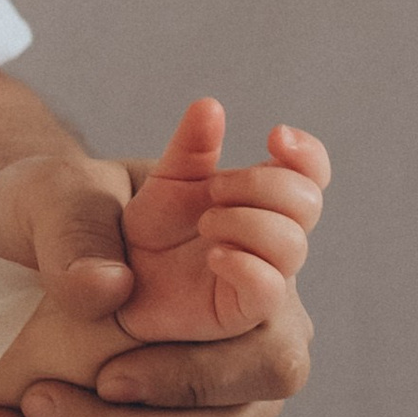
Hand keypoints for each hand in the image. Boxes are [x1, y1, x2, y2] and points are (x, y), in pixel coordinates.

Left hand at [0, 115, 322, 416]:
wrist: (20, 248)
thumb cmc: (59, 209)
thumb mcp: (59, 191)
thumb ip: (80, 223)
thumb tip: (103, 290)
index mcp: (258, 296)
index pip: (268, 358)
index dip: (194, 375)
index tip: (108, 367)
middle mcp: (247, 373)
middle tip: (37, 399)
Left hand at [118, 102, 328, 344]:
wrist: (107, 276)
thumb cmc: (138, 227)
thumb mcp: (165, 178)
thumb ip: (189, 146)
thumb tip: (209, 105)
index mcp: (259, 196)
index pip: (310, 172)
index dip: (306, 153)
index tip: (275, 136)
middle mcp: (268, 233)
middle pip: (306, 202)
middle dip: (262, 186)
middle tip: (213, 191)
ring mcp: (258, 272)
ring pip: (292, 246)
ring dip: (249, 224)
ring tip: (206, 223)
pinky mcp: (239, 311)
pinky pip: (267, 290)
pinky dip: (247, 267)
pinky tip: (215, 254)